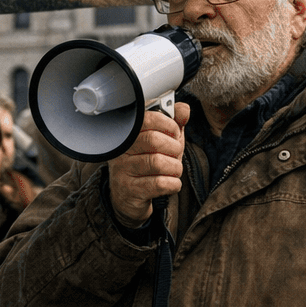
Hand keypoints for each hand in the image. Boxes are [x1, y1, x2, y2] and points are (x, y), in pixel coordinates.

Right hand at [106, 101, 189, 227]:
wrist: (129, 196)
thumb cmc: (146, 163)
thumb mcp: (161, 140)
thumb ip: (173, 123)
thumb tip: (184, 110)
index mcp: (128, 133)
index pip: (147, 119)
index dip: (168, 124)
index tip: (175, 132)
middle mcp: (121, 150)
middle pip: (154, 141)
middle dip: (174, 147)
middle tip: (176, 153)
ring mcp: (122, 170)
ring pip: (158, 163)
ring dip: (175, 167)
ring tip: (174, 169)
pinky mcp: (130, 190)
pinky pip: (159, 184)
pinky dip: (173, 183)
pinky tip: (171, 183)